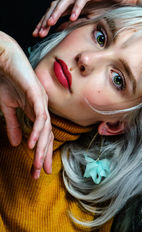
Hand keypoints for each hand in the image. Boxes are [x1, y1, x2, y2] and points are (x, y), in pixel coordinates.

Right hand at [0, 31, 52, 178]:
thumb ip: (13, 125)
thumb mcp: (8, 108)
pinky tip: (32, 144)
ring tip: (37, 165)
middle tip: (40, 173)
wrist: (4, 59)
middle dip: (43, 155)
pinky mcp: (36, 93)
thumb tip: (15, 143)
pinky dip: (36, 131)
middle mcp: (43, 107)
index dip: (41, 152)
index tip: (38, 169)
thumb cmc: (7, 80)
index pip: (42, 135)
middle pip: (47, 135)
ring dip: (41, 147)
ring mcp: (41, 100)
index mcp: (37, 110)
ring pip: (46, 129)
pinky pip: (39, 115)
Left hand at [32, 0, 141, 37]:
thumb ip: (76, 24)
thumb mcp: (90, 21)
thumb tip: (60, 30)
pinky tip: (72, 17)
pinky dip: (77, 7)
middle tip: (39, 32)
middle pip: (56, 6)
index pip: (55, 14)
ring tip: (50, 23)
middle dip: (46, 19)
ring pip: (66, 0)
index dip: (45, 23)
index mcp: (74, 7)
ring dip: (57, 11)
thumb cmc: (110, 9)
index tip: (37, 35)